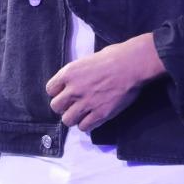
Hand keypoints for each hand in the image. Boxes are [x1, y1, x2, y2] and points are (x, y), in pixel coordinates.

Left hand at [45, 33, 165, 132]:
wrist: (132, 65)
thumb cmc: (114, 56)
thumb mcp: (88, 60)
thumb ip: (77, 74)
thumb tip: (74, 82)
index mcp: (69, 73)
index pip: (50, 89)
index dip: (58, 92)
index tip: (65, 93)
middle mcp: (74, 89)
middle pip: (55, 107)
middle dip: (63, 106)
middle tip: (73, 104)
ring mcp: (86, 103)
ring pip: (68, 120)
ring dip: (74, 118)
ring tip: (83, 113)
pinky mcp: (100, 114)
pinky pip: (84, 127)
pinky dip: (87, 124)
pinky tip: (93, 118)